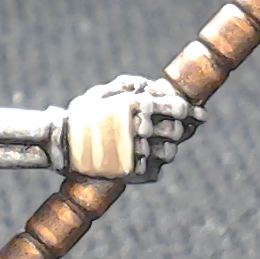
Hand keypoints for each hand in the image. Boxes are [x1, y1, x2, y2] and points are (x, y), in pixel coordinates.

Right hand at [66, 75, 204, 182]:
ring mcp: (138, 152)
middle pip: (179, 131)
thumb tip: (157, 87)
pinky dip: (153, 165)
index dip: (193, 112)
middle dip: (178, 129)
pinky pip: (156, 170)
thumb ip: (133, 86)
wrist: (60, 144)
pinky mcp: (133, 173)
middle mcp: (142, 128)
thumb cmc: (82, 114)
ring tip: (151, 145)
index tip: (200, 115)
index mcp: (138, 105)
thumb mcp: (105, 92)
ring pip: (170, 152)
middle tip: (171, 130)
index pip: (180, 108)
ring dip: (166, 148)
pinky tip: (140, 159)